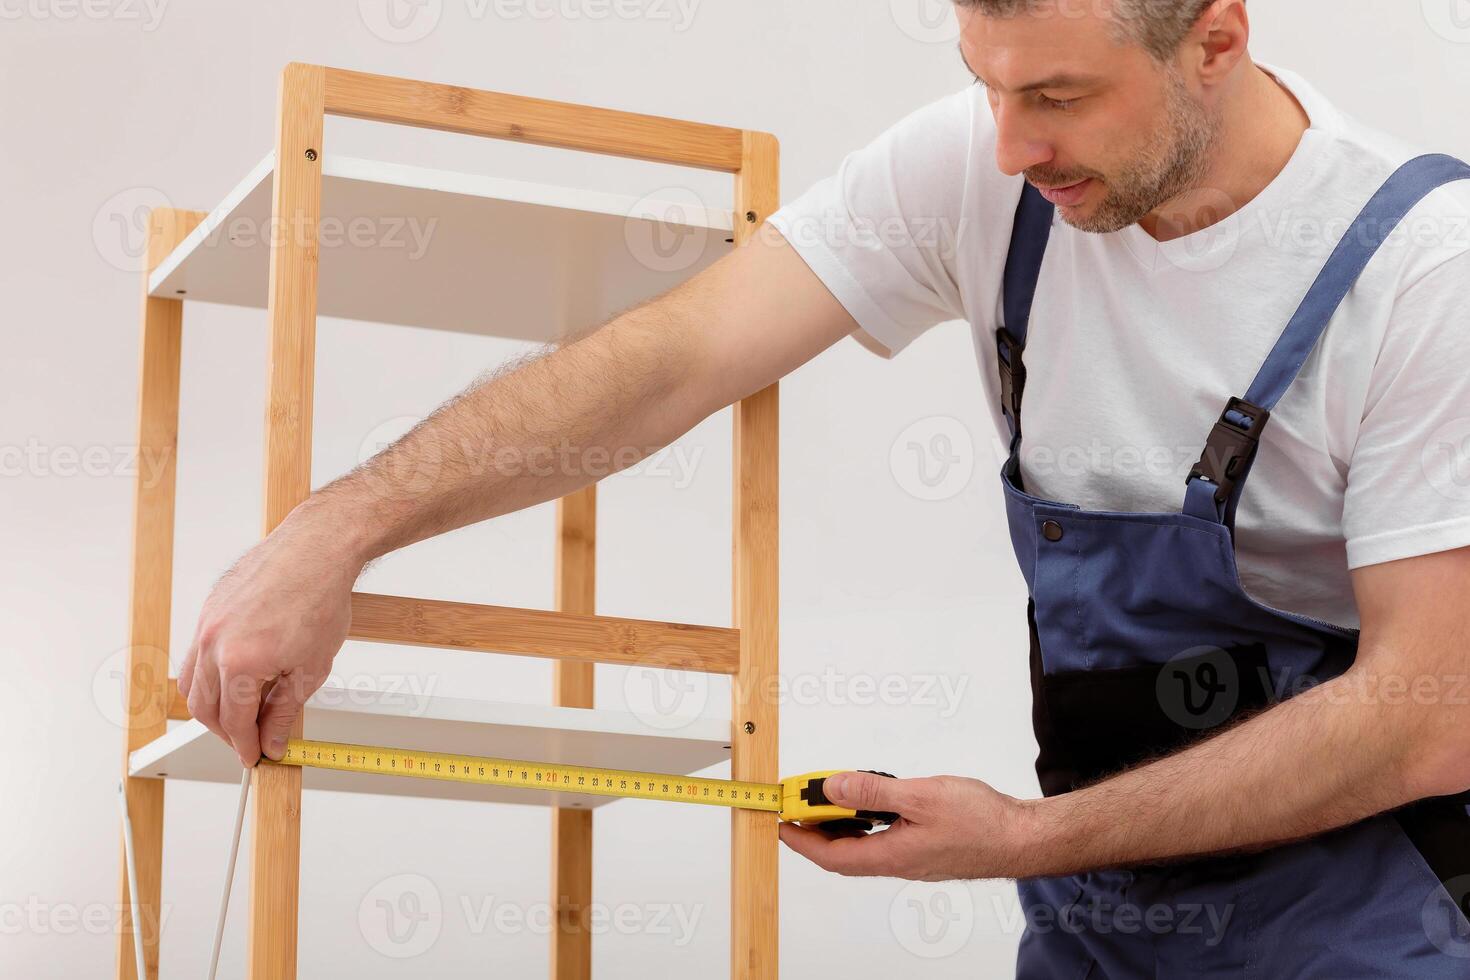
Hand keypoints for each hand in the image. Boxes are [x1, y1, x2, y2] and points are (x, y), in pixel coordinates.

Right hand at [177, 502, 362, 766]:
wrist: (317, 550)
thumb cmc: (321, 600)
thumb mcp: (311, 668)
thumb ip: (285, 712)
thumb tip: (271, 742)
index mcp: (240, 663)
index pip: (234, 722)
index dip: (245, 746)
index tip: (255, 758)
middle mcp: (213, 643)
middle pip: (205, 708)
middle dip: (227, 732)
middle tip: (250, 741)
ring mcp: (206, 624)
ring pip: (192, 683)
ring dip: (212, 706)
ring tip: (241, 714)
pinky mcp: (208, 609)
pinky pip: (195, 654)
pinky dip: (209, 675)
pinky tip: (234, 680)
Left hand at [778, 771, 1040, 880]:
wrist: (1022, 838)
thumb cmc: (982, 821)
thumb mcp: (920, 796)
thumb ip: (873, 792)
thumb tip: (833, 789)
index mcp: (891, 856)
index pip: (831, 855)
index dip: (800, 841)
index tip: (779, 822)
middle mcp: (898, 862)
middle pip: (843, 853)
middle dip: (814, 831)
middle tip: (797, 805)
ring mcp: (911, 858)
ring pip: (863, 847)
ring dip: (840, 826)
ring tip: (826, 800)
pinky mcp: (924, 849)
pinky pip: (882, 840)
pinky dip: (865, 824)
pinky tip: (869, 806)